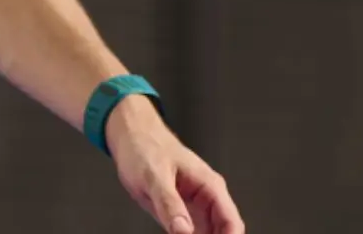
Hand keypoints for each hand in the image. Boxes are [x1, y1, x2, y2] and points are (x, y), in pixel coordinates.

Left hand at [105, 97, 244, 233]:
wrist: (130, 137)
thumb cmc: (145, 147)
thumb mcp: (154, 176)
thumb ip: (169, 203)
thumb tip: (183, 231)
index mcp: (209, 185)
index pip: (231, 222)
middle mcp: (207, 197)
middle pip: (223, 231)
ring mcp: (194, 206)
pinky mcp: (180, 212)